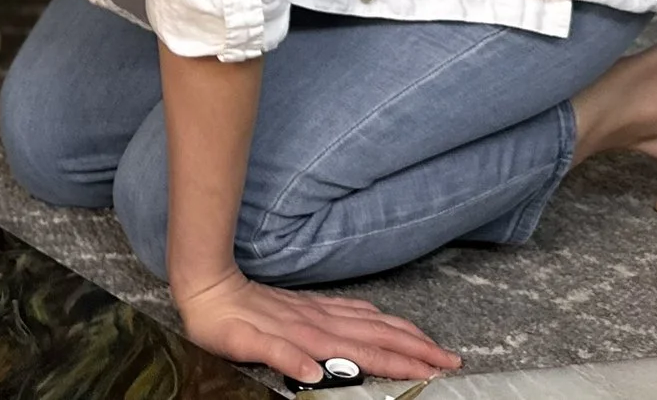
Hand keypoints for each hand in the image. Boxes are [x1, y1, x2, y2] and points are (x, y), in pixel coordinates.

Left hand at [173, 268, 460, 385]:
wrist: (207, 285)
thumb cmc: (222, 322)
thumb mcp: (245, 345)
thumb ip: (281, 356)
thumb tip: (313, 372)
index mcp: (311, 336)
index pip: (368, 352)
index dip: (402, 363)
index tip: (434, 371)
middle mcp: (320, 321)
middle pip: (380, 335)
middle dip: (418, 348)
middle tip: (449, 360)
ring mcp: (316, 310)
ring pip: (371, 321)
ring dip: (403, 332)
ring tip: (430, 343)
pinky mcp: (307, 304)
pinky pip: (352, 309)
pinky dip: (376, 316)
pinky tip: (383, 317)